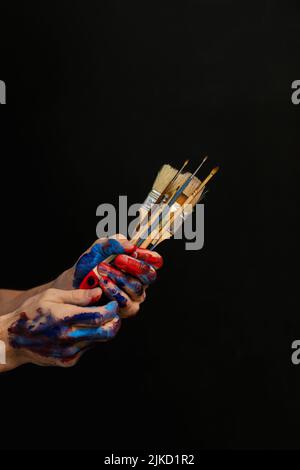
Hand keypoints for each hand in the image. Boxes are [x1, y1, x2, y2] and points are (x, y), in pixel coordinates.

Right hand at [1, 287, 119, 369]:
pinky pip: (87, 348)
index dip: (112, 309)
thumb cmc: (31, 313)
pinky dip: (90, 338)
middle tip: (114, 314)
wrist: (13, 340)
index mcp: (65, 318)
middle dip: (114, 322)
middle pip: (106, 332)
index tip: (113, 303)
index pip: (100, 316)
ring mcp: (69, 351)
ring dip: (103, 330)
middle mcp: (69, 337)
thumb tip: (98, 293)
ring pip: (98, 341)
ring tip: (97, 319)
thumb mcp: (52, 297)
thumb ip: (77, 296)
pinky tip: (81, 330)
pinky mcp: (68, 361)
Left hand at [53, 236, 162, 317]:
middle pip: (150, 274)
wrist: (72, 286)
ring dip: (119, 278)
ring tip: (102, 271)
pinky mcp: (126, 310)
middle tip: (118, 259)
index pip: (155, 260)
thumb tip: (130, 245)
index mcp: (138, 264)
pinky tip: (102, 284)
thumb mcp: (97, 250)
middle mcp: (140, 281)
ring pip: (137, 288)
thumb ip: (112, 243)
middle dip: (134, 266)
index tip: (137, 251)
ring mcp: (135, 297)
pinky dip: (114, 291)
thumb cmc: (87, 267)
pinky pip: (126, 302)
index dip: (150, 255)